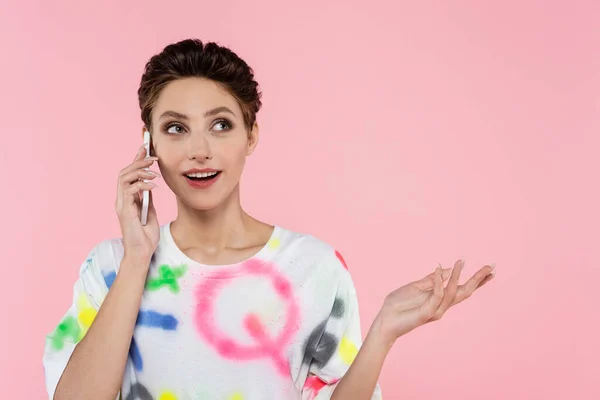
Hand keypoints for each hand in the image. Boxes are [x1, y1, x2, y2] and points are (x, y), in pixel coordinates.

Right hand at [115, 145, 160, 262]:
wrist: (142, 253)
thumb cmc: (145, 236)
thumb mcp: (150, 212)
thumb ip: (148, 199)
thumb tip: (151, 184)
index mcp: (127, 199)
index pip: (129, 174)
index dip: (136, 160)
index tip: (145, 148)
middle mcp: (122, 200)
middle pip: (124, 172)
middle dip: (138, 161)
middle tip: (153, 157)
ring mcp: (122, 205)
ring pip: (124, 178)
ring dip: (140, 171)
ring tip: (154, 172)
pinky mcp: (125, 211)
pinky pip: (129, 191)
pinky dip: (141, 185)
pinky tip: (153, 186)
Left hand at [372, 260, 494, 345]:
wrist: (384, 320)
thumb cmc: (398, 305)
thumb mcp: (416, 287)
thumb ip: (431, 279)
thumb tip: (447, 269)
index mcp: (440, 299)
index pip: (462, 289)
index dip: (477, 280)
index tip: (490, 270)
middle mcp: (441, 306)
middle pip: (465, 292)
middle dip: (478, 280)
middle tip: (490, 267)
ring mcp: (435, 310)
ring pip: (452, 292)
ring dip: (457, 276)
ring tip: (461, 261)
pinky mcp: (426, 313)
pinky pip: (436, 295)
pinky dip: (438, 282)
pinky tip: (438, 268)